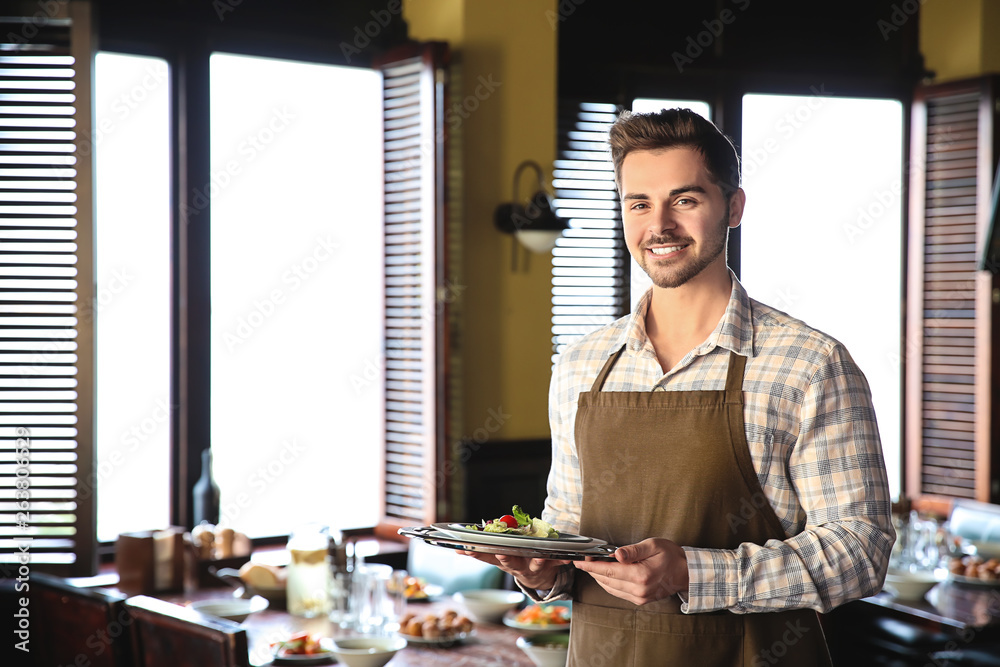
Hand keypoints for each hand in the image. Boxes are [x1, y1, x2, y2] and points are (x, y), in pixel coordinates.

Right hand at [460, 551, 567, 590]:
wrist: (538, 579)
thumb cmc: (515, 561)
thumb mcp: (498, 558)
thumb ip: (481, 553)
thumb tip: (457, 549)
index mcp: (504, 561)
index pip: (487, 557)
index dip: (477, 554)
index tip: (467, 550)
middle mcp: (517, 566)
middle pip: (510, 563)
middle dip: (506, 559)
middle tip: (502, 555)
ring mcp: (533, 567)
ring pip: (535, 564)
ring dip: (536, 560)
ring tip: (539, 556)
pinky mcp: (549, 566)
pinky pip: (557, 562)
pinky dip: (562, 560)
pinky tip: (568, 557)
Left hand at [573, 538, 687, 604]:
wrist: (685, 573)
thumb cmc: (671, 556)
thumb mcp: (653, 545)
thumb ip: (633, 550)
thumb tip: (616, 555)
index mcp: (641, 575)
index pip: (608, 571)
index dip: (591, 566)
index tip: (579, 561)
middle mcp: (639, 590)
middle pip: (606, 580)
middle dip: (592, 570)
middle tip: (583, 559)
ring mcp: (639, 597)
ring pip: (610, 588)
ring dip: (598, 577)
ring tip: (591, 565)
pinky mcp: (640, 600)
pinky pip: (618, 592)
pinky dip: (608, 583)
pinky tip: (605, 575)